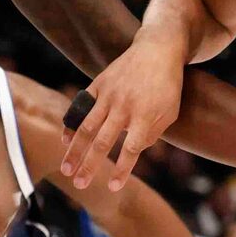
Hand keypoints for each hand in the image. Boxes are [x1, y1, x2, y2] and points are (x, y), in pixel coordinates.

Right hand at [61, 36, 185, 191]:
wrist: (158, 49)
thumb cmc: (168, 85)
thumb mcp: (170, 112)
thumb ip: (152, 135)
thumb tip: (133, 151)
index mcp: (145, 115)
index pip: (131, 149)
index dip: (122, 170)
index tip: (114, 187)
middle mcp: (124, 106)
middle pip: (102, 142)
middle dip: (89, 166)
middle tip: (80, 184)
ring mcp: (108, 94)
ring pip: (86, 127)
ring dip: (75, 150)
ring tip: (66, 169)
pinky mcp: (98, 84)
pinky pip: (81, 107)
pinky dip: (72, 124)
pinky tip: (65, 140)